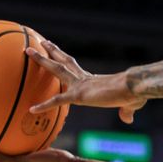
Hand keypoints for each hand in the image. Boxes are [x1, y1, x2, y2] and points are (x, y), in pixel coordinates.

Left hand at [26, 40, 146, 123]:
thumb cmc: (134, 94)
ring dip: (42, 60)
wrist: (134, 88)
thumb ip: (125, 112)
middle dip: (51, 51)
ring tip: (28, 51)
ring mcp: (80, 85)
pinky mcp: (79, 96)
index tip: (57, 52)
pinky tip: (32, 109)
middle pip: (64, 61)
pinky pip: (58, 100)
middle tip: (40, 42)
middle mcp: (84, 79)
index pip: (75, 67)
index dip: (65, 60)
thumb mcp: (129, 104)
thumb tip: (128, 119)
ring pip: (56, 69)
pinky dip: (45, 105)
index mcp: (93, 80)